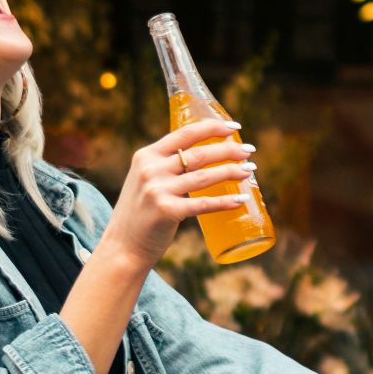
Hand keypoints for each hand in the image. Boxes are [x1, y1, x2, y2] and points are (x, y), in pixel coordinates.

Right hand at [98, 118, 257, 271]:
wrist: (123, 246)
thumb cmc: (142, 212)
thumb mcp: (145, 179)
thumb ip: (166, 165)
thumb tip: (205, 155)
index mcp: (146, 155)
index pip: (185, 132)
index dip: (213, 127)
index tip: (234, 127)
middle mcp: (151, 169)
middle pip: (199, 154)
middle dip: (229, 150)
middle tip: (249, 152)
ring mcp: (158, 190)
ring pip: (205, 176)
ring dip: (231, 171)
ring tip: (249, 171)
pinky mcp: (167, 211)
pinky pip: (204, 204)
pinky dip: (225, 202)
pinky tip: (241, 199)